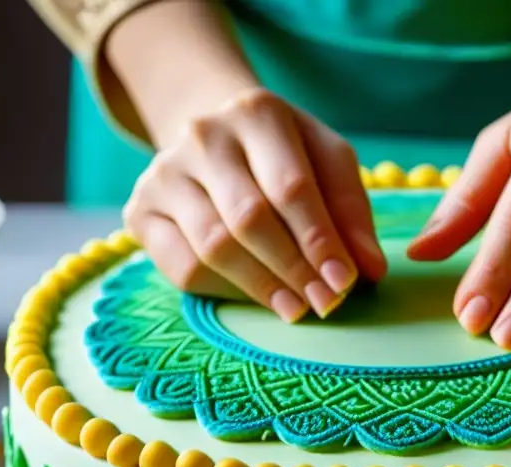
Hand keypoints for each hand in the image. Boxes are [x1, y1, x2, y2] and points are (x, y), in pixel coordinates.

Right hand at [123, 88, 385, 321]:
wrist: (215, 136)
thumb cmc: (285, 155)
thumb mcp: (327, 162)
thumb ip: (351, 212)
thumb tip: (370, 270)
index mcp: (257, 113)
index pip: (290, 187)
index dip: (319, 240)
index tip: (345, 281)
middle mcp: (203, 136)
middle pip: (249, 219)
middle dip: (293, 269)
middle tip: (325, 304)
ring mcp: (164, 172)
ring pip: (213, 246)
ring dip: (261, 287)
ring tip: (296, 309)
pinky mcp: (140, 210)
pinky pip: (182, 266)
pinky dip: (224, 290)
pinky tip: (256, 297)